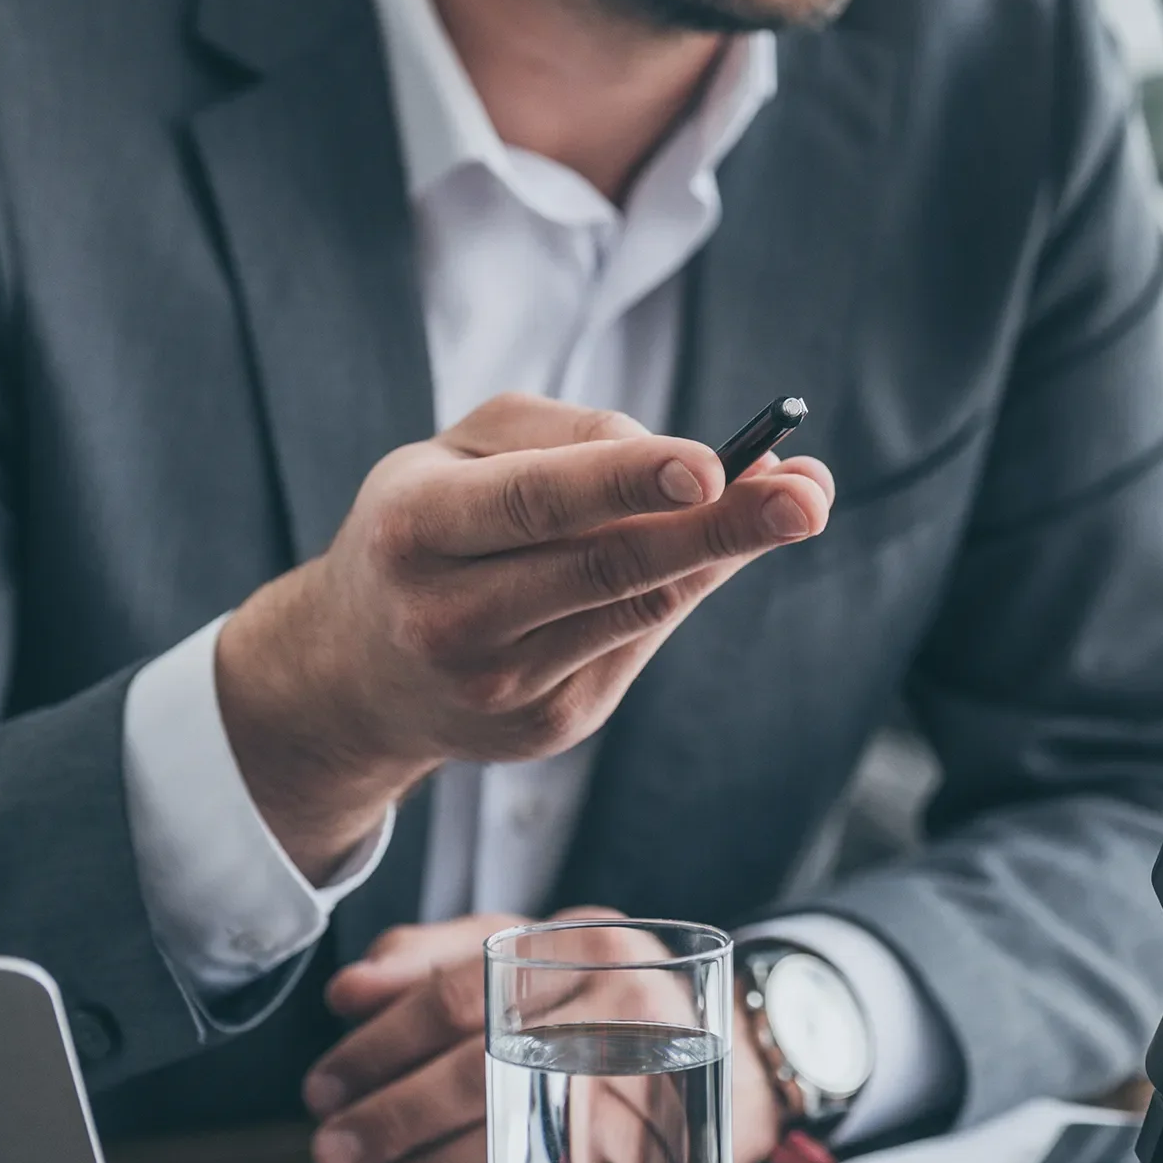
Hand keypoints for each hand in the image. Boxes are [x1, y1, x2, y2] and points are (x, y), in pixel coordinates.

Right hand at [218, 393, 834, 877]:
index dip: (628, 482)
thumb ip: (567, 437)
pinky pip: (639, 644)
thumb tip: (690, 457)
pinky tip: (719, 552)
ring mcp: (502, 685)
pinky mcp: (550, 725)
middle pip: (609, 568)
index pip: (537, 503)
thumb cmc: (426, 526)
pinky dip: (687, 589)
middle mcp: (450, 618)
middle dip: (720, 527)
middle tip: (807, 495)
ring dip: (726, 554)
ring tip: (797, 501)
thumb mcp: (459, 454)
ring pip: (639, 609)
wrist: (355, 671)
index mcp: (416, 529)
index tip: (714, 462)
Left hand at [305, 909, 789, 1162]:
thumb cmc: (616, 1003)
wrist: (747, 1057)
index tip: (325, 1087)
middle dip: (390, 1121)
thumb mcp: (542, 952)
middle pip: (480, 1071)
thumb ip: (441, 956)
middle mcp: (627, 1010)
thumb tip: (350, 994)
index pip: (459, 996)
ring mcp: (649, 1089)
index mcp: (590, 946)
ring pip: (513, 1143)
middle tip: (335, 1151)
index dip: (378, 1047)